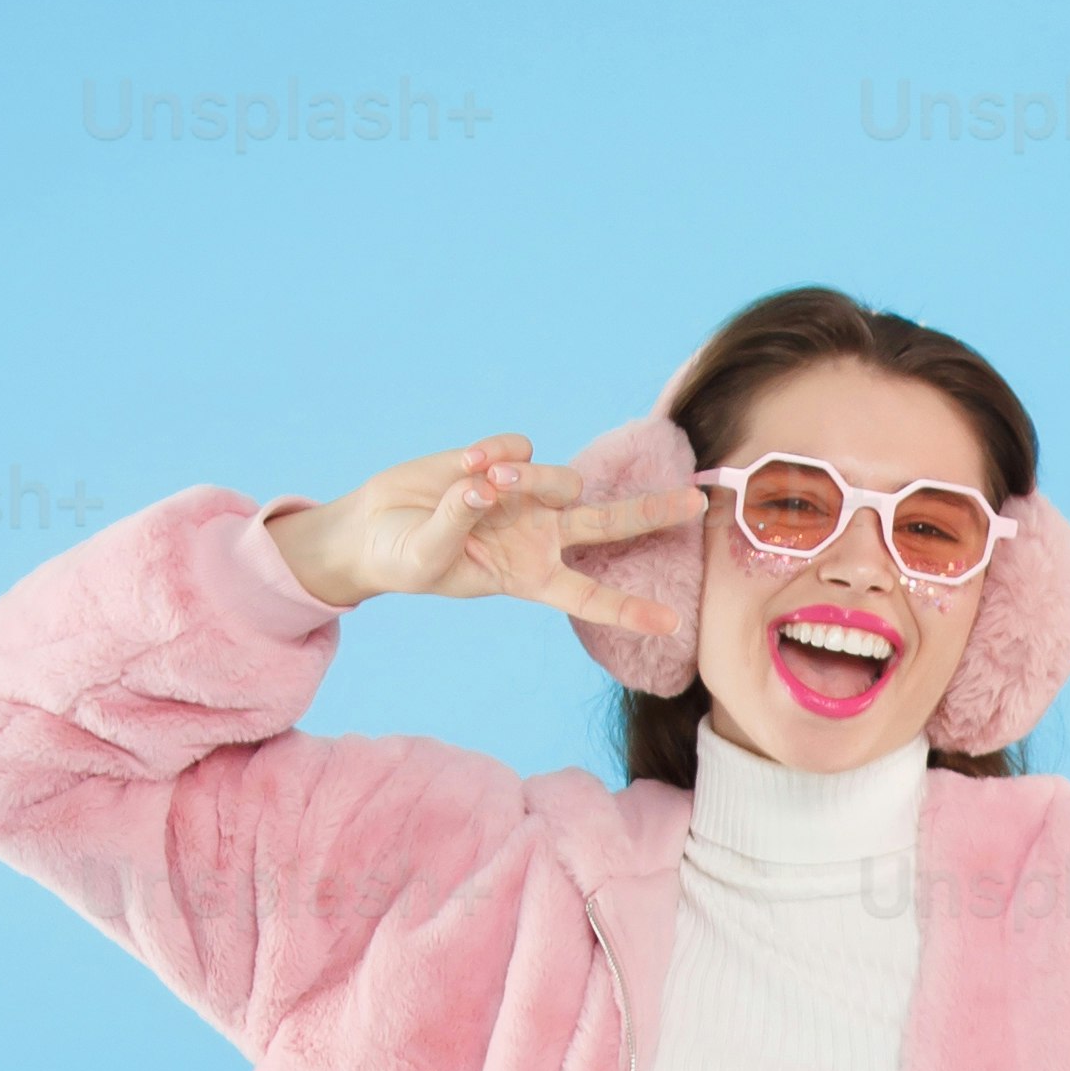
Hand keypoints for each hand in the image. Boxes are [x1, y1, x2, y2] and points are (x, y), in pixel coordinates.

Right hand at [264, 433, 696, 616]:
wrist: (373, 528)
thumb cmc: (403, 559)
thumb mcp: (427, 555)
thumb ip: (458, 521)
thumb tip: (487, 484)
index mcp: (529, 577)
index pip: (589, 596)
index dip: (629, 610)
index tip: (671, 623)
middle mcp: (539, 536)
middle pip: (610, 524)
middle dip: (652, 513)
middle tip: (696, 502)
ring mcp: (525, 496)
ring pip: (560, 477)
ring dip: (526, 478)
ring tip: (476, 484)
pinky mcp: (505, 460)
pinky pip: (520, 447)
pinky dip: (493, 453)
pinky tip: (462, 465)